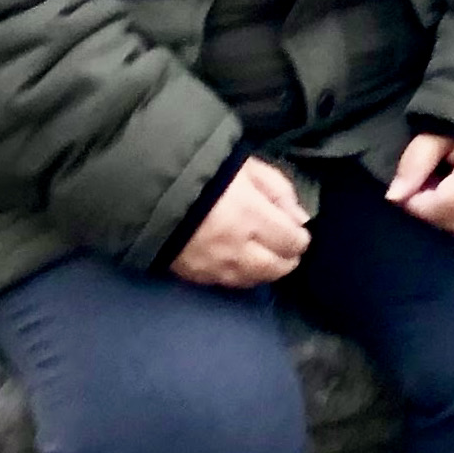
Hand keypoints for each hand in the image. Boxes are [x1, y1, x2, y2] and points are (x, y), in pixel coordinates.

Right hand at [172, 157, 311, 287]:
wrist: (153, 187)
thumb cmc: (208, 171)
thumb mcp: (250, 169)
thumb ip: (279, 191)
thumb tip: (300, 219)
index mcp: (252, 215)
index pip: (291, 241)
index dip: (300, 238)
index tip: (298, 232)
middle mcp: (237, 246)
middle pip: (276, 267)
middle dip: (288, 259)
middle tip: (288, 248)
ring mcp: (215, 265)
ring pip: (254, 281)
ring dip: (267, 271)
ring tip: (268, 257)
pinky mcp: (195, 275)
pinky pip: (228, 284)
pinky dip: (242, 277)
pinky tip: (244, 265)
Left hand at [386, 133, 453, 234]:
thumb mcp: (437, 134)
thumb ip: (415, 162)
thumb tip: (394, 197)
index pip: (445, 204)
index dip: (419, 203)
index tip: (407, 189)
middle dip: (429, 210)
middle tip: (420, 188)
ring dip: (443, 217)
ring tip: (436, 192)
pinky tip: (450, 202)